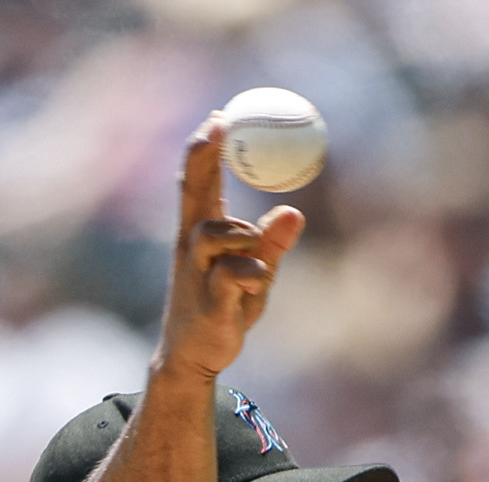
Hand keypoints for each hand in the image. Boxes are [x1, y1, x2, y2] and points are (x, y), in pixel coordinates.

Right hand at [154, 118, 305, 385]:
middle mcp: (192, 246)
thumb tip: (295, 211)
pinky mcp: (208, 302)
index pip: (200, 182)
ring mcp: (196, 273)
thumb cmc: (224, 308)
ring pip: (213, 232)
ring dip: (240, 232)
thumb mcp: (256, 271)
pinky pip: (232, 274)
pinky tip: (258, 283)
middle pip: (193, 190)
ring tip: (256, 256)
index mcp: (201, 233)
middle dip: (202, 155)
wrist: (194, 359)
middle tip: (219, 124)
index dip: (207, 147)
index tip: (220, 115)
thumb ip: (272, 243)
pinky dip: (252, 272)